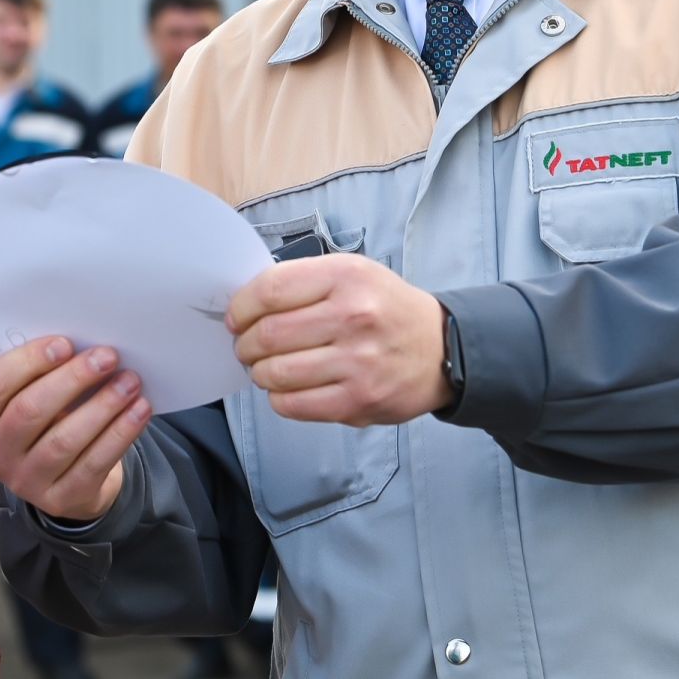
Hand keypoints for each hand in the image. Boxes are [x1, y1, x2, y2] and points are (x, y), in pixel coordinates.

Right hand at [0, 337, 149, 522]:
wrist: (66, 480)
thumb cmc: (49, 422)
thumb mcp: (32, 398)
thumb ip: (43, 374)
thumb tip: (85, 345)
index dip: (29, 361)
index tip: (66, 343)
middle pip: (29, 411)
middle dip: (73, 379)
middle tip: (107, 356)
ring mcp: (25, 481)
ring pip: (63, 440)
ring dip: (102, 406)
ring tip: (130, 382)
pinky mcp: (60, 499)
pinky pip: (93, 463)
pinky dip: (120, 433)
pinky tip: (140, 410)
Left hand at [228, 253, 450, 425]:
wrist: (442, 348)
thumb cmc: (385, 308)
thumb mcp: (352, 273)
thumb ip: (302, 282)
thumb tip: (246, 305)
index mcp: (346, 277)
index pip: (270, 290)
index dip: (242, 307)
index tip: (237, 318)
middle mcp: (353, 316)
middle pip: (268, 334)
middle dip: (246, 344)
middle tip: (247, 347)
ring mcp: (357, 362)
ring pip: (276, 373)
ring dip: (259, 373)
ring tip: (265, 368)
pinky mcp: (358, 401)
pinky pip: (294, 405)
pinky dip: (278, 399)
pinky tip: (286, 389)